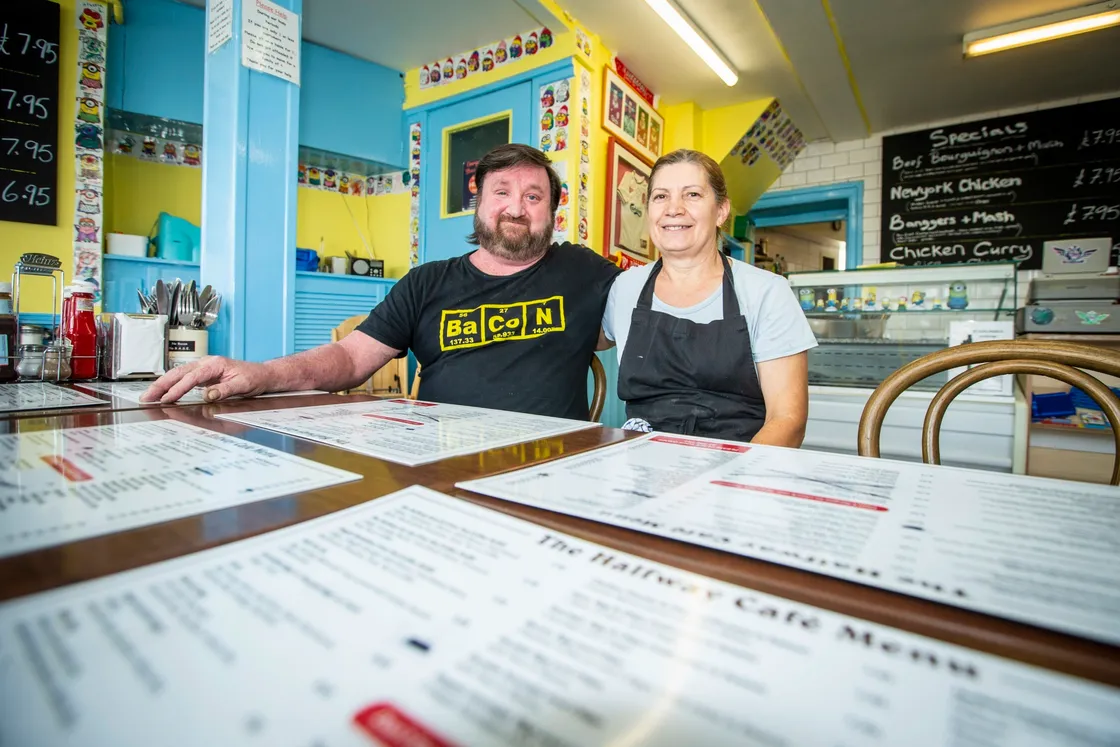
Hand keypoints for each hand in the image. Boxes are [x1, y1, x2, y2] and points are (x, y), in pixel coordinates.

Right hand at [141, 356, 268, 402]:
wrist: (261, 374)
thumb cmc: (253, 378)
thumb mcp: (242, 385)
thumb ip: (224, 390)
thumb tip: (207, 395)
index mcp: (215, 364)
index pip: (192, 377)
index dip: (178, 388)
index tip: (167, 398)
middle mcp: (206, 363)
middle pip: (178, 373)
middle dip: (161, 385)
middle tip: (147, 397)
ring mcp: (203, 367)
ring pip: (177, 374)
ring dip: (162, 385)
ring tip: (148, 396)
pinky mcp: (202, 374)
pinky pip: (182, 378)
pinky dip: (170, 384)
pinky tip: (162, 392)